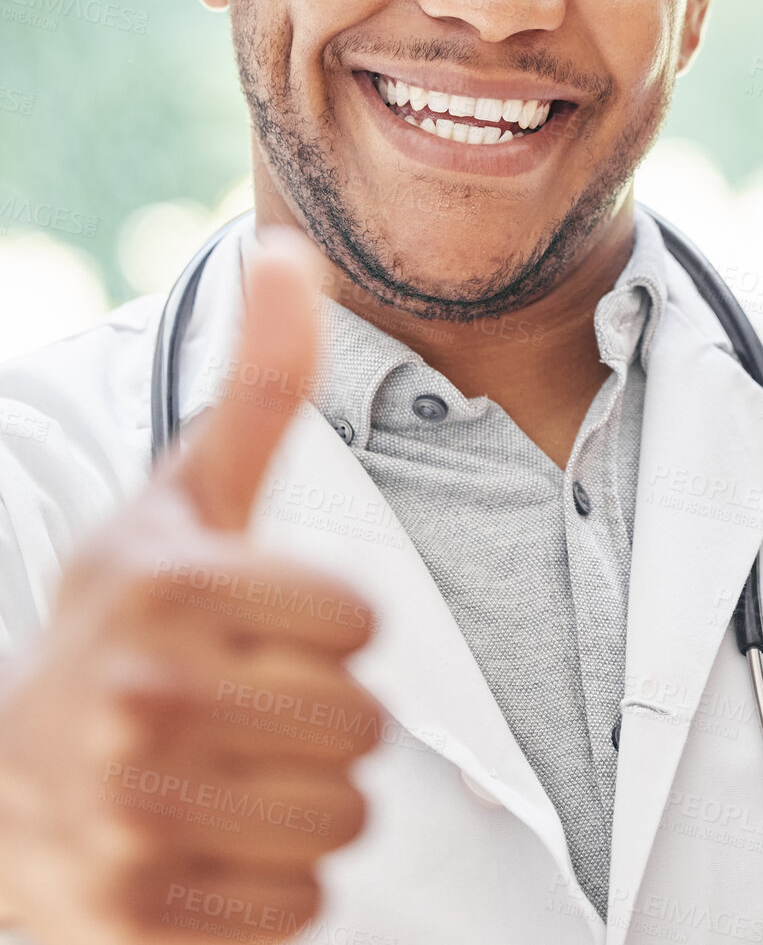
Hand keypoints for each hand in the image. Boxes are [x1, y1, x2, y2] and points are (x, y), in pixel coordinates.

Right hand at [0, 229, 384, 943]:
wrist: (6, 784)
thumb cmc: (128, 620)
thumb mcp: (185, 499)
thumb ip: (260, 384)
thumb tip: (293, 250)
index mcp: (165, 589)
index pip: (359, 620)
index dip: (328, 627)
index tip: (265, 629)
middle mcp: (137, 701)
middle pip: (361, 726)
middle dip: (322, 718)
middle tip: (246, 710)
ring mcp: (129, 824)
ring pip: (342, 821)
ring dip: (303, 803)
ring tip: (227, 775)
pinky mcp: (138, 925)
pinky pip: (299, 911)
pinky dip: (271, 888)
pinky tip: (207, 846)